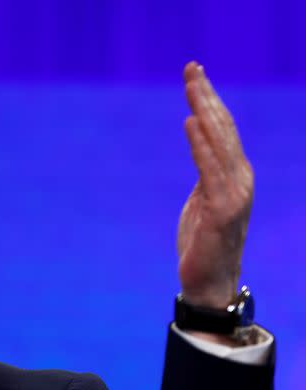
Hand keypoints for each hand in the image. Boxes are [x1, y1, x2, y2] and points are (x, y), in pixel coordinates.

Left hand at [178, 61, 252, 308]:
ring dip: (204, 112)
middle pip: (222, 128)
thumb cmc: (204, 241)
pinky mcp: (222, 209)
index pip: (221, 128)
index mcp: (234, 174)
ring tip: (192, 87)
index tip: (194, 73)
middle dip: (206, 96)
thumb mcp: (204, 198)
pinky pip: (210, 171)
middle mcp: (240, 178)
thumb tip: (200, 145)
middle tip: (191, 68)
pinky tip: (191, 124)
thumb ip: (206, 172)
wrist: (209, 280)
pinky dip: (201, 146)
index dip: (209, 100)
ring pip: (218, 143)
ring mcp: (234, 193)